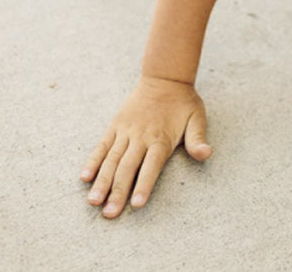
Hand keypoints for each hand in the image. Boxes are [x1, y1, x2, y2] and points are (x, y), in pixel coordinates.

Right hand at [80, 76, 211, 217]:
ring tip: (94, 202)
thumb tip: (206, 154)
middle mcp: (141, 137)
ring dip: (102, 182)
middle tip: (110, 213)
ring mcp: (126, 131)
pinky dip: (93, 161)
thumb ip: (198, 139)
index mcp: (162, 138)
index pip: (151, 166)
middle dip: (118, 192)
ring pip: (112, 160)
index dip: (144, 185)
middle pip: (128, 168)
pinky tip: (85, 177)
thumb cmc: (183, 102)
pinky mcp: (115, 126)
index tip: (136, 205)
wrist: (165, 78)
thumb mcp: (197, 118)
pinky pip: (102, 146)